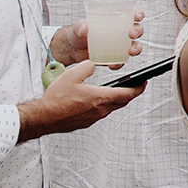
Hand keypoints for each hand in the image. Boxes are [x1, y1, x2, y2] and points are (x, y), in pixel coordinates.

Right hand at [17, 61, 142, 140]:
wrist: (42, 118)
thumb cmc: (56, 99)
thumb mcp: (73, 74)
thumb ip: (87, 67)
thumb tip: (92, 64)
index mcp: (100, 98)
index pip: (128, 94)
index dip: (139, 88)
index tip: (145, 82)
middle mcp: (100, 110)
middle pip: (122, 102)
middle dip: (131, 93)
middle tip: (135, 86)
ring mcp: (92, 118)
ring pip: (111, 108)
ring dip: (117, 99)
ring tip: (117, 91)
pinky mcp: (85, 123)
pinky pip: (100, 113)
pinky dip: (104, 105)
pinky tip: (96, 100)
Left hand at [51, 10, 147, 66]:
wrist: (72, 49)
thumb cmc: (78, 33)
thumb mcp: (78, 27)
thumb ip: (81, 26)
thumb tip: (84, 28)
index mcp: (116, 20)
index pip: (132, 14)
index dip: (138, 14)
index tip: (137, 16)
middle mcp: (121, 32)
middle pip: (137, 30)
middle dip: (138, 31)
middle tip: (131, 34)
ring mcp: (119, 45)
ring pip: (135, 45)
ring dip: (136, 48)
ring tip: (130, 51)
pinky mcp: (114, 57)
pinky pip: (121, 61)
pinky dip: (119, 63)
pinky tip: (113, 64)